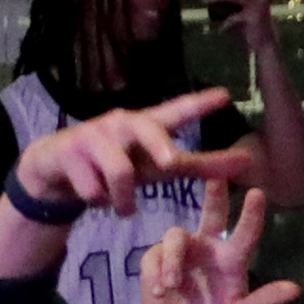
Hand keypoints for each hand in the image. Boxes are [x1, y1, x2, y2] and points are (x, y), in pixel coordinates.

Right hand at [12, 89, 253, 222]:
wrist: (55, 169)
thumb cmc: (120, 163)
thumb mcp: (160, 167)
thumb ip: (202, 165)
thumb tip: (248, 161)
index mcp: (147, 126)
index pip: (176, 111)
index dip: (199, 104)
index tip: (225, 96)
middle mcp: (121, 124)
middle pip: (146, 129)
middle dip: (159, 145)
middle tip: (170, 162)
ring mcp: (92, 136)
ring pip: (120, 172)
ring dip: (124, 199)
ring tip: (122, 207)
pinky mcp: (67, 154)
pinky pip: (92, 188)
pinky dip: (98, 201)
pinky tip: (92, 196)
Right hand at [141, 192, 299, 303]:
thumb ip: (265, 301)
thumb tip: (296, 290)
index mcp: (232, 257)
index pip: (245, 231)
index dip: (251, 213)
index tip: (259, 193)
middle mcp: (208, 246)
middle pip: (211, 212)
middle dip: (214, 194)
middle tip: (215, 175)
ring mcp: (182, 250)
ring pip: (175, 237)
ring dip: (173, 261)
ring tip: (171, 286)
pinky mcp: (155, 258)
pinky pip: (155, 257)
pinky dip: (156, 274)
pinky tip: (159, 293)